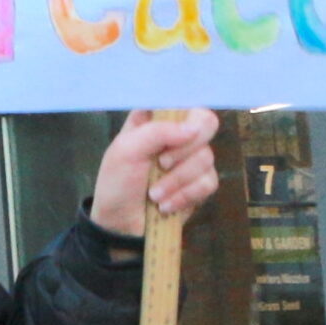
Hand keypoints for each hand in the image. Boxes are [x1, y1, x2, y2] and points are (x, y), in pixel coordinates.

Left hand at [90, 108, 219, 238]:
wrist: (120, 225)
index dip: (186, 113)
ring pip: (207, 157)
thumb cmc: (116, 183)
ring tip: (153, 195)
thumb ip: (157, 132)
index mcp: (155, 118)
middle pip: (206, 123)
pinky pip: (209, 182)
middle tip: (161, 164)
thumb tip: (193, 128)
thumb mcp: (126, 151)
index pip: (185, 99)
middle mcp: (177, 134)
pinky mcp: (200, 183)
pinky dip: (185, 195)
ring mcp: (190, 158)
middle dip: (183, 150)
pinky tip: (165, 205)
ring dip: (177, 180)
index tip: (175, 130)